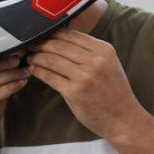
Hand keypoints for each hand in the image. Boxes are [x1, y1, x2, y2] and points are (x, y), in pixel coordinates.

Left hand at [27, 29, 143, 142]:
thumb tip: (60, 37)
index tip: (40, 36)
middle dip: (40, 44)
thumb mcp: (108, 63)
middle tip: (29, 45)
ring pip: (51, 59)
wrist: (124, 119)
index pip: (69, 34)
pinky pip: (49, 76)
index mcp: (103, 49)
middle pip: (58, 44)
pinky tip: (33, 69)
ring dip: (36, 57)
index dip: (51, 33)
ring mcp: (84, 76)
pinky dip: (38, 71)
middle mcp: (95, 60)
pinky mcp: (74, 92)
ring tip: (29, 57)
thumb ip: (89, 50)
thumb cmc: (113, 91)